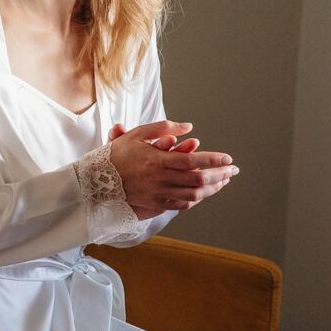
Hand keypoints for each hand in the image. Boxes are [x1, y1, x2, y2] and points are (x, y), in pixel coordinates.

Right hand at [107, 119, 239, 217]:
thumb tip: (188, 127)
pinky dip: (197, 199)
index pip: (193, 161)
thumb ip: (164, 127)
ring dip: (212, 188)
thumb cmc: (118, 154)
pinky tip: (204, 192)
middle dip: (220, 175)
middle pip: (198, 179)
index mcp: (158, 160)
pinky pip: (182, 204)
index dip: (213, 160)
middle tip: (232, 170)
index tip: (228, 158)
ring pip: (194, 194)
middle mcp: (161, 178)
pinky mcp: (156, 203)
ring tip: (223, 181)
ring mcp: (159, 193)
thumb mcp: (138, 134)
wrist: (98, 179)